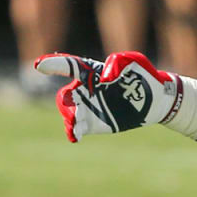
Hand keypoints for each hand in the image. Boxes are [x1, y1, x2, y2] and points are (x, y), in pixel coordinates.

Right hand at [34, 51, 182, 142]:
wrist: (156, 99)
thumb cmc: (143, 76)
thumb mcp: (133, 61)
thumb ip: (118, 61)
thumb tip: (106, 76)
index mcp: (91, 71)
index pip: (69, 65)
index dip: (53, 64)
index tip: (39, 65)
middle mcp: (85, 89)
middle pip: (65, 95)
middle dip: (65, 102)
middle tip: (74, 110)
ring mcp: (88, 107)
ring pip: (68, 113)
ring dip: (69, 118)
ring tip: (76, 124)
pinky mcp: (94, 123)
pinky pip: (77, 128)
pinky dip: (73, 132)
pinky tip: (75, 136)